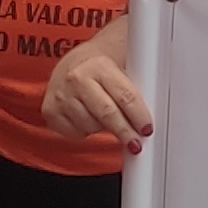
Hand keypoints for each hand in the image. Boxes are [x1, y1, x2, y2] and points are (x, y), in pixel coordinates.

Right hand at [41, 29, 151, 147]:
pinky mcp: (50, 111)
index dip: (138, 115)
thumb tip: (158, 113)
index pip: (124, 95)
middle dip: (125, 132)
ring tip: (105, 117)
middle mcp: (77, 78)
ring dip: (104, 129)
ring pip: (91, 125)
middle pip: (107, 114)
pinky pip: (75, 133)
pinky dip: (85, 131)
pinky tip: (88, 117)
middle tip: (136, 144)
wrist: (72, 63)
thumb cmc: (102, 68)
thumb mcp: (122, 68)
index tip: (147, 129)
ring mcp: (61, 95)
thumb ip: (137, 88)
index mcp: (100, 65)